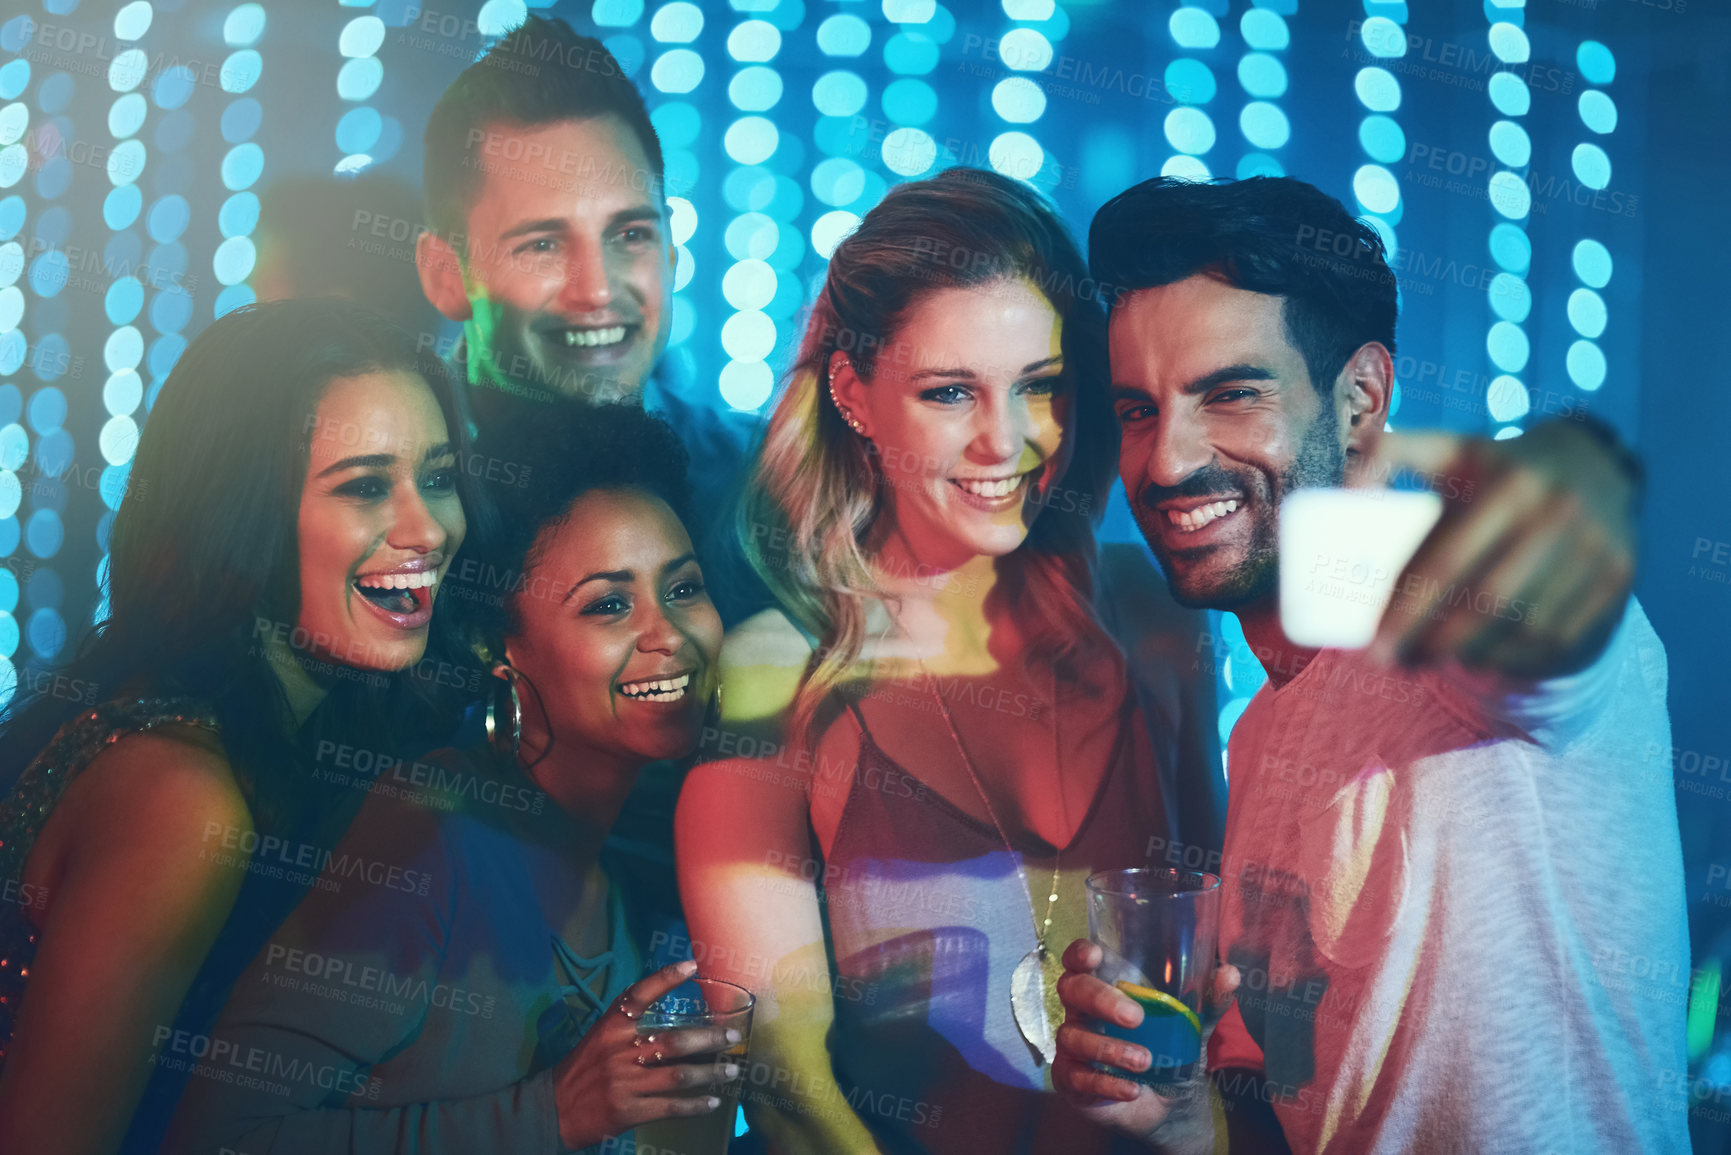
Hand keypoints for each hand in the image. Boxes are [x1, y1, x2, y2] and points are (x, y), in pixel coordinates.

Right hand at [553, 960, 742, 1150]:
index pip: (638, 996)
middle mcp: (619, 1052)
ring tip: (731, 1070)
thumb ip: (628, 1022)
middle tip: (732, 1036)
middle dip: (709, 1039)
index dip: (665, 979)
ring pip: (679, 1075)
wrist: (552, 1108)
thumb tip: (669, 1007)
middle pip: (674, 1041)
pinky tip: (712, 1102)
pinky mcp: (629, 1111)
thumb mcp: (599, 1036)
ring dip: (710, 1072)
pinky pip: (670, 1107)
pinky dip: (694, 1105)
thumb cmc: (583, 1067)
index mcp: (611, 1028)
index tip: (692, 965)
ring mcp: (625, 1083)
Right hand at [1053, 939, 1238, 1153]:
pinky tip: (1132, 1089)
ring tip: (1144, 1061)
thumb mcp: (1188, 1027)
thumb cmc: (1164, 1050)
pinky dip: (1107, 1083)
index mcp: (1103, 986)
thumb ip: (1207, 1002)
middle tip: (1135, 1017)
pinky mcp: (1071, 1079)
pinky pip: (1078, 1077)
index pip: (1078, 961)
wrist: (1161, 1105)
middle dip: (1101, 1000)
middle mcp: (1081, 1010)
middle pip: (1072, 990)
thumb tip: (1230, 973)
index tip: (1096, 956)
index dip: (1080, 954)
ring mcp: (1072, 1044)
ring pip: (1073, 1036)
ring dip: (1110, 1048)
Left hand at [1355, 419, 1638, 677]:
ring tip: (1430, 658)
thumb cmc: (1495, 467)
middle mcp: (1561, 516)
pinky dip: (1515, 658)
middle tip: (1392, 665)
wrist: (1594, 464)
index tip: (1371, 646)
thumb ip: (1390, 455)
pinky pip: (1560, 637)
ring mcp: (1598, 549)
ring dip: (1472, 656)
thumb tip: (1345, 492)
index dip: (1407, 611)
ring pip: (1525, 630)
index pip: (1450, 563)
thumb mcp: (1448, 448)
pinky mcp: (1620, 578)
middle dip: (1433, 645)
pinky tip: (1481, 658)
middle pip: (1488, 605)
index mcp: (1511, 484)